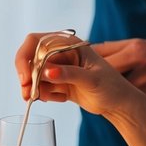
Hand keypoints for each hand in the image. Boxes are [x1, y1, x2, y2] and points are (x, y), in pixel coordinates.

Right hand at [14, 32, 130, 114]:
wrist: (119, 104)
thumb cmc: (111, 87)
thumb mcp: (92, 80)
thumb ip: (69, 75)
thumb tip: (47, 72)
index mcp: (68, 43)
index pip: (36, 42)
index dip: (26, 57)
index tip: (26, 78)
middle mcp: (60, 52)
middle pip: (30, 59)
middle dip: (27, 77)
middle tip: (28, 95)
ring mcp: (58, 68)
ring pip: (34, 75)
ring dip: (34, 89)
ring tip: (53, 99)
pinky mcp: (58, 82)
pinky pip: (41, 87)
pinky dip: (45, 95)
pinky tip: (63, 99)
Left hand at [91, 38, 145, 108]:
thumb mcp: (135, 43)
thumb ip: (110, 48)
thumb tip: (85, 52)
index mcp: (136, 54)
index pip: (104, 62)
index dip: (89, 67)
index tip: (79, 68)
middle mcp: (142, 72)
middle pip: (108, 81)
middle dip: (95, 82)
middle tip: (85, 82)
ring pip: (116, 96)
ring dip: (106, 93)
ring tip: (99, 91)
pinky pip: (128, 105)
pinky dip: (120, 102)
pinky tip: (116, 99)